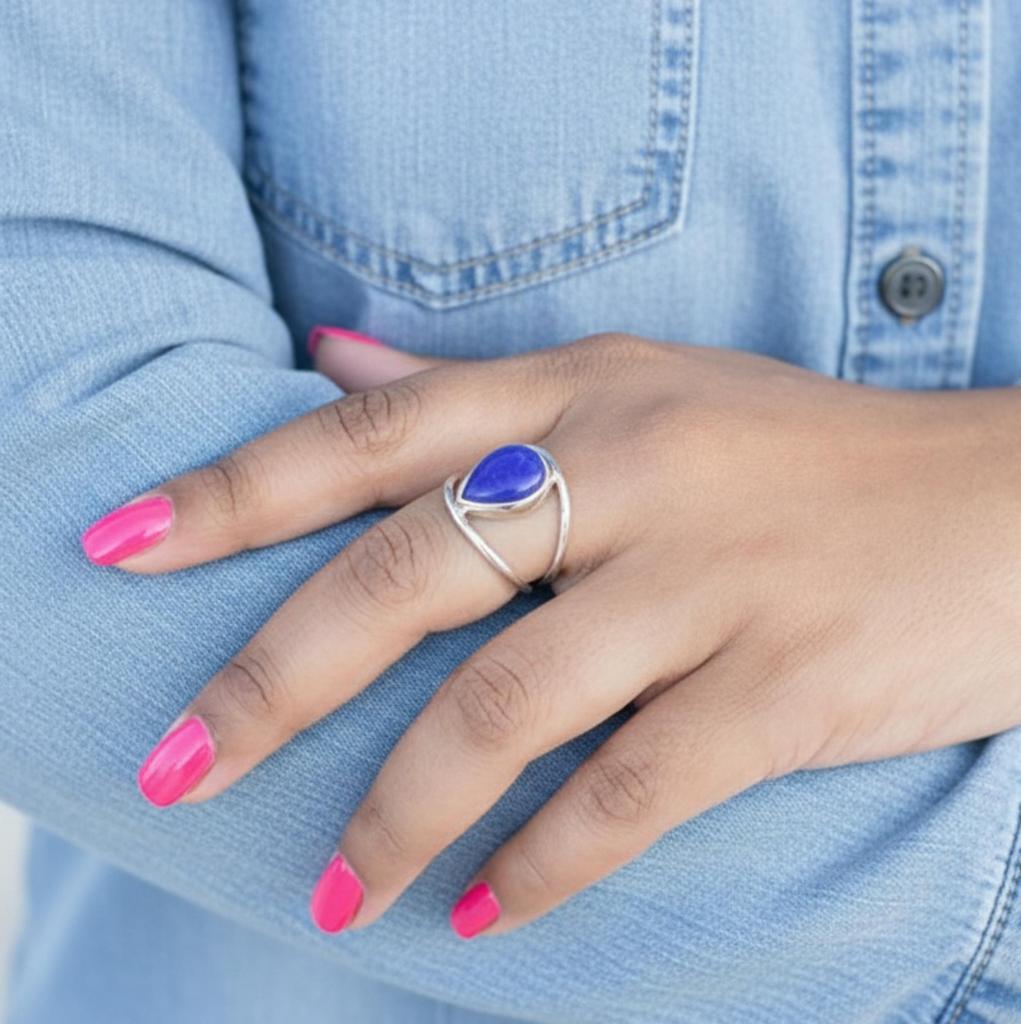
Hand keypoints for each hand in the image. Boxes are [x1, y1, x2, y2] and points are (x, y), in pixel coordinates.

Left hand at [81, 329, 1020, 937]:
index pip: (366, 436)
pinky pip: (632, 791)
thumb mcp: (636, 383)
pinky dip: (546, 866)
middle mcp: (629, 471)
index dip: (231, 492)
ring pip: (504, 706)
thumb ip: (473, 387)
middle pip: (405, 576)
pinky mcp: (785, 683)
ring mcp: (708, 579)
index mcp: (579, 391)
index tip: (117, 547)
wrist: (1003, 505)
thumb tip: (327, 357)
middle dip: (272, 682)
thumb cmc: (798, 451)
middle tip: (174, 767)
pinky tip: (484, 915)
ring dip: (399, 815)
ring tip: (332, 893)